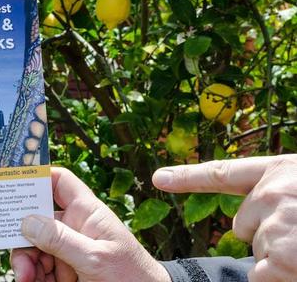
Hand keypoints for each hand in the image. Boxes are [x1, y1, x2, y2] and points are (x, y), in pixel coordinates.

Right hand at [11, 167, 170, 281]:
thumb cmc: (131, 276)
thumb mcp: (95, 257)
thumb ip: (61, 239)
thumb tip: (27, 221)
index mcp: (86, 212)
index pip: (60, 182)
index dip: (38, 178)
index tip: (13, 186)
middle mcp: (73, 226)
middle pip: (37, 221)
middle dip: (24, 239)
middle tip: (22, 263)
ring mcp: (67, 248)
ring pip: (34, 247)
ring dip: (26, 264)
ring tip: (28, 279)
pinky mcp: (64, 269)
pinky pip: (39, 267)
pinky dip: (33, 276)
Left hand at [153, 154, 296, 281]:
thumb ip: (276, 193)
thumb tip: (247, 217)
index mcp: (278, 171)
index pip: (223, 172)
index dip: (188, 176)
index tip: (159, 178)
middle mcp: (271, 192)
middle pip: (242, 226)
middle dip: (267, 235)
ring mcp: (275, 223)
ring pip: (257, 250)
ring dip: (281, 256)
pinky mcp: (283, 257)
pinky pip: (262, 276)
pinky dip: (279, 278)